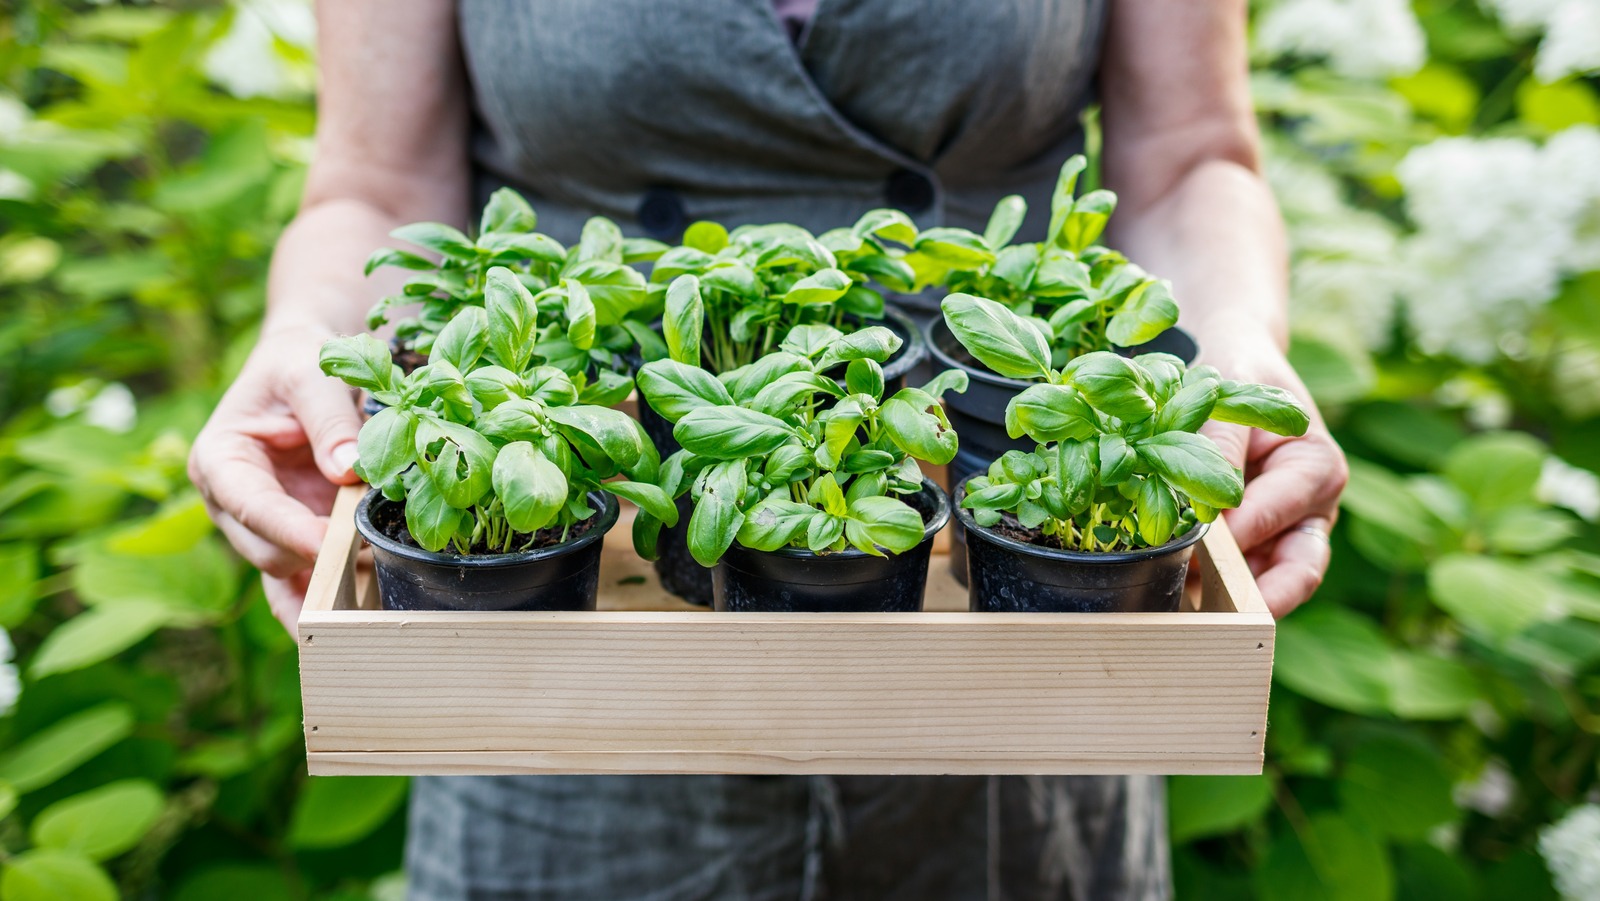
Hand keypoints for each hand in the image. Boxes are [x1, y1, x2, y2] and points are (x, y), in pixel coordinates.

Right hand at [189, 321, 364, 629]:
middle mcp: (230, 503)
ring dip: (329, 585)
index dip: (291, 529)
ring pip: (286, 573)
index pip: (252, 506)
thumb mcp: (313, 374)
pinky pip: (301, 583)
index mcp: (220, 461)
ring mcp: (260, 527)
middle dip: (318, 561)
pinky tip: (353, 628)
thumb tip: (348, 471)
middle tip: (375, 565)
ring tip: (375, 599)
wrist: (304, 367)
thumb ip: (331, 420)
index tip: (332, 544)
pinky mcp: (290, 539)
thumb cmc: (299, 364)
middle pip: (268, 550)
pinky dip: (327, 603)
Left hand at [1195, 329, 1347, 617]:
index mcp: (1317, 468)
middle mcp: (1313, 509)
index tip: (1189, 551)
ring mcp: (1290, 532)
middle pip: (1298, 571)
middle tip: (1209, 622)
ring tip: (1184, 618)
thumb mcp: (1230, 400)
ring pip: (1272, 584)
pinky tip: (1178, 601)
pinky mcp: (1262, 545)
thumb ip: (1217, 450)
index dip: (1233, 537)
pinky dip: (1216, 592)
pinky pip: (1245, 578)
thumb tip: (1202, 509)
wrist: (1240, 370)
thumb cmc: (1240, 380)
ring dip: (1231, 603)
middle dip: (1256, 599)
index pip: (1275, 514)